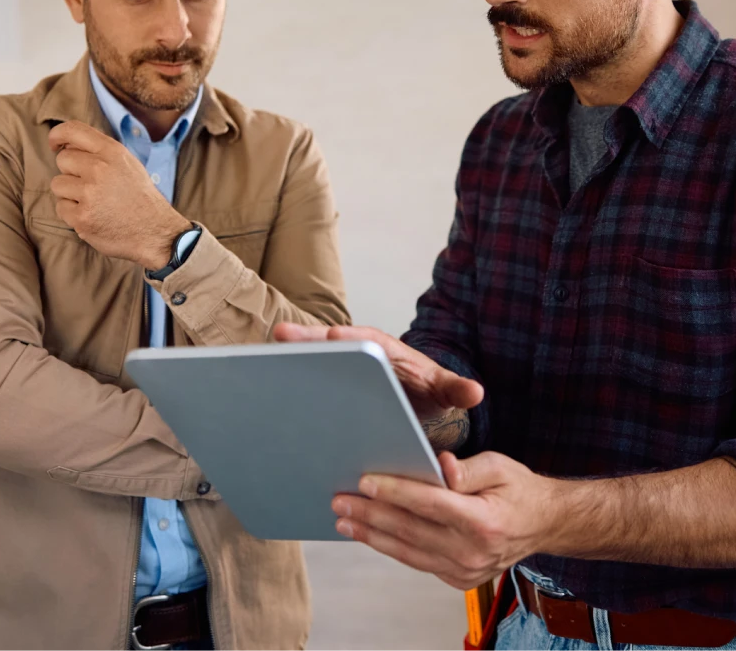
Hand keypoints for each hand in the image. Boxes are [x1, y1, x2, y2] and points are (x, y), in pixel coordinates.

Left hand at [48, 120, 188, 268]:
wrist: (156, 232)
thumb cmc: (140, 198)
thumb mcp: (128, 165)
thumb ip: (101, 153)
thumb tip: (68, 145)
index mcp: (112, 152)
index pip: (73, 130)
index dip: (58, 135)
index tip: (56, 145)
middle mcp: (99, 169)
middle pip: (62, 159)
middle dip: (71, 172)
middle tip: (90, 185)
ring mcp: (89, 193)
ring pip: (57, 184)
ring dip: (70, 193)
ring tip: (93, 202)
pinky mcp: (82, 217)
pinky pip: (61, 207)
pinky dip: (73, 213)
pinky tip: (92, 216)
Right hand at [271, 324, 482, 420]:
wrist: (413, 401)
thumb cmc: (425, 391)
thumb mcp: (442, 391)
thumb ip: (456, 390)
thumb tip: (474, 392)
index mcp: (384, 352)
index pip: (367, 341)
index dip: (352, 340)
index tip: (335, 336)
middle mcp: (356, 354)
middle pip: (330, 343)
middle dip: (306, 339)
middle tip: (281, 335)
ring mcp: (337, 369)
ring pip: (310, 359)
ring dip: (287, 359)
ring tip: (261, 360)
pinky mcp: (325, 387)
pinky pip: (304, 382)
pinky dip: (285, 385)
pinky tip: (265, 397)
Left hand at [331, 451, 560, 589]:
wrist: (543, 525)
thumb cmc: (519, 490)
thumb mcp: (500, 467)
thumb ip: (467, 469)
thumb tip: (439, 465)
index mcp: (482, 521)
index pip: (428, 503)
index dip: (395, 492)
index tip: (366, 481)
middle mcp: (472, 552)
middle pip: (410, 530)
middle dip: (371, 513)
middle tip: (340, 500)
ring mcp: (465, 570)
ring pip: (408, 552)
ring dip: (372, 535)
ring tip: (345, 520)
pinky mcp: (458, 579)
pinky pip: (417, 562)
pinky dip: (392, 547)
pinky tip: (372, 534)